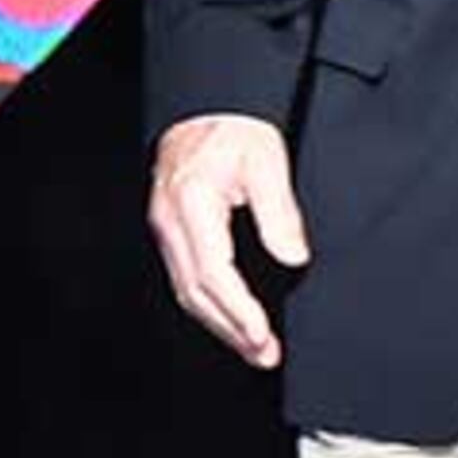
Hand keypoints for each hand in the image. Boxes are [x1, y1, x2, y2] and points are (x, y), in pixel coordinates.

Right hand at [148, 114, 311, 368]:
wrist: (208, 103)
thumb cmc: (236, 127)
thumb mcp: (266, 160)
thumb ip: (278, 211)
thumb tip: (292, 257)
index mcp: (191, 203)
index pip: (213, 273)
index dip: (239, 311)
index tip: (263, 335)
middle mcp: (170, 220)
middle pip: (195, 291)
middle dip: (230, 329)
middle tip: (264, 354)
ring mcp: (165, 226)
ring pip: (187, 290)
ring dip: (220, 324)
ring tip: (254, 347)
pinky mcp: (170, 229)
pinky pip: (185, 277)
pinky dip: (210, 304)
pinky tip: (231, 318)